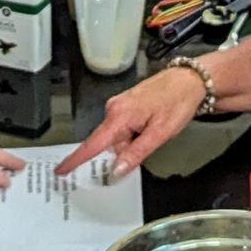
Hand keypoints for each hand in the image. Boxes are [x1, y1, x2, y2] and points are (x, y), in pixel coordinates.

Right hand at [58, 66, 202, 180]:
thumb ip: (136, 154)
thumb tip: (116, 170)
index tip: (62, 170)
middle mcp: (114, 108)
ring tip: (156, 127)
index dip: (76, 159)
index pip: (93, 144)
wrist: (189, 80)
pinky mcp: (125, 106)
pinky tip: (151, 124)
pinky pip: (123, 128)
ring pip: (118, 137)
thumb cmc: (177, 101)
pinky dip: (135, 133)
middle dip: (126, 151)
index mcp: (119, 115)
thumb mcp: (160, 133)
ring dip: (134, 141)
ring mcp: (119, 106)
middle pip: (109, 144)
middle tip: (150, 140)